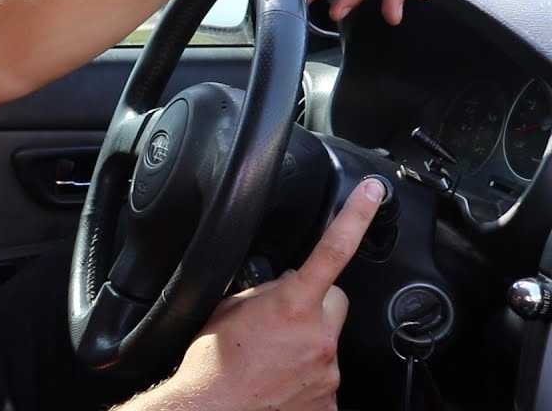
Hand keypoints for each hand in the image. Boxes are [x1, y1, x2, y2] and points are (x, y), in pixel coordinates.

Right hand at [121, 178, 385, 410]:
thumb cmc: (211, 366)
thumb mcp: (228, 309)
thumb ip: (264, 291)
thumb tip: (281, 285)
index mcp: (291, 305)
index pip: (332, 250)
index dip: (355, 216)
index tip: (372, 192)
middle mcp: (318, 337)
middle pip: (336, 301)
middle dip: (315, 304)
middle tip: (283, 319)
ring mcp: (328, 372)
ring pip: (328, 342)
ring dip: (306, 343)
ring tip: (271, 358)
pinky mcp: (329, 401)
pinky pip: (324, 378)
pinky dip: (305, 377)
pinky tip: (278, 380)